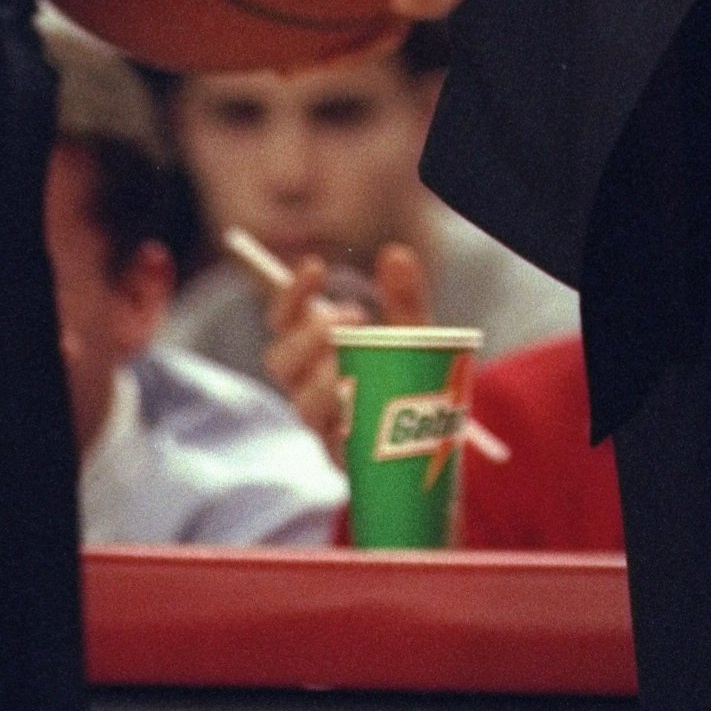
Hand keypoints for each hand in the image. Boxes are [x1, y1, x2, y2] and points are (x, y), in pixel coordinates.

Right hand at [265, 241, 431, 462]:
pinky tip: (371, 409)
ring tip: (360, 364)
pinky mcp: (342, 456)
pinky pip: (332, 443)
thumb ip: (404, 297)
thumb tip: (395, 255)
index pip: (284, 319)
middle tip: (354, 316)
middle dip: (309, 336)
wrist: (431, 436)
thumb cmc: (409, 373)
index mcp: (316, 348)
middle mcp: (308, 384)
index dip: (291, 294)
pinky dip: (349, 423)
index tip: (316, 266)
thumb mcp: (411, 332)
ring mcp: (323, 422)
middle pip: (280, 361)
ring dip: (326, 380)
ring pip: (301, 405)